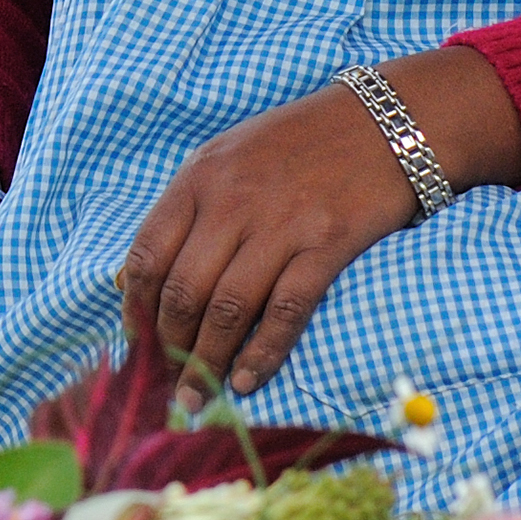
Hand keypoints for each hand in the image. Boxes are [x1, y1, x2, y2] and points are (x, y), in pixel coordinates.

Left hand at [121, 45, 520, 407]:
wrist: (385, 122)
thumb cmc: (299, 143)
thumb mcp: (229, 157)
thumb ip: (190, 210)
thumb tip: (145, 277)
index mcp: (198, 177)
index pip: (147, 254)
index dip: (135, 309)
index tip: (135, 346)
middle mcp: (230, 201)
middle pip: (183, 290)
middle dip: (168, 347)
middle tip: (168, 385)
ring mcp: (279, 223)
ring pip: (227, 308)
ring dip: (208, 362)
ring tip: (199, 397)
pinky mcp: (326, 244)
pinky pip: (285, 310)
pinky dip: (263, 352)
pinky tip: (249, 380)